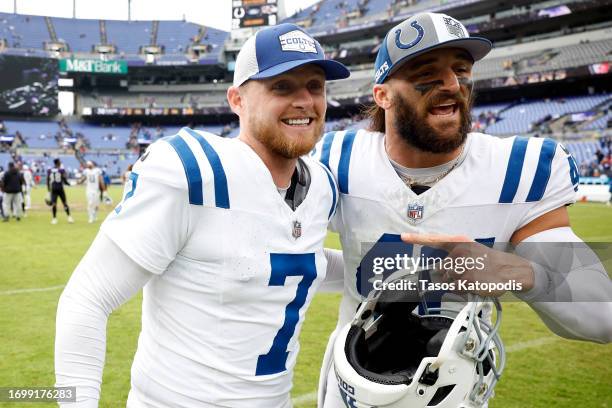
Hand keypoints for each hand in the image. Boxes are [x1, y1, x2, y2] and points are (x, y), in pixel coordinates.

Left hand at [401, 232, 534, 296]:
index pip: (434, 239)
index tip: (402, 237)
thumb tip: (435, 271)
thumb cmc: (487, 260)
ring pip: (447, 281)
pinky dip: (463, 291)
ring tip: (472, 279)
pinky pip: (456, 290)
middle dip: (448, 275)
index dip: (416, 239)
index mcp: (459, 243)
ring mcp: (464, 267)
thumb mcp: (471, 251)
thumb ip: (452, 257)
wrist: (509, 269)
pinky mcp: (469, 281)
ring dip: (456, 284)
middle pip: (440, 270)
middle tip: (466, 274)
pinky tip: (475, 285)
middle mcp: (460, 253)